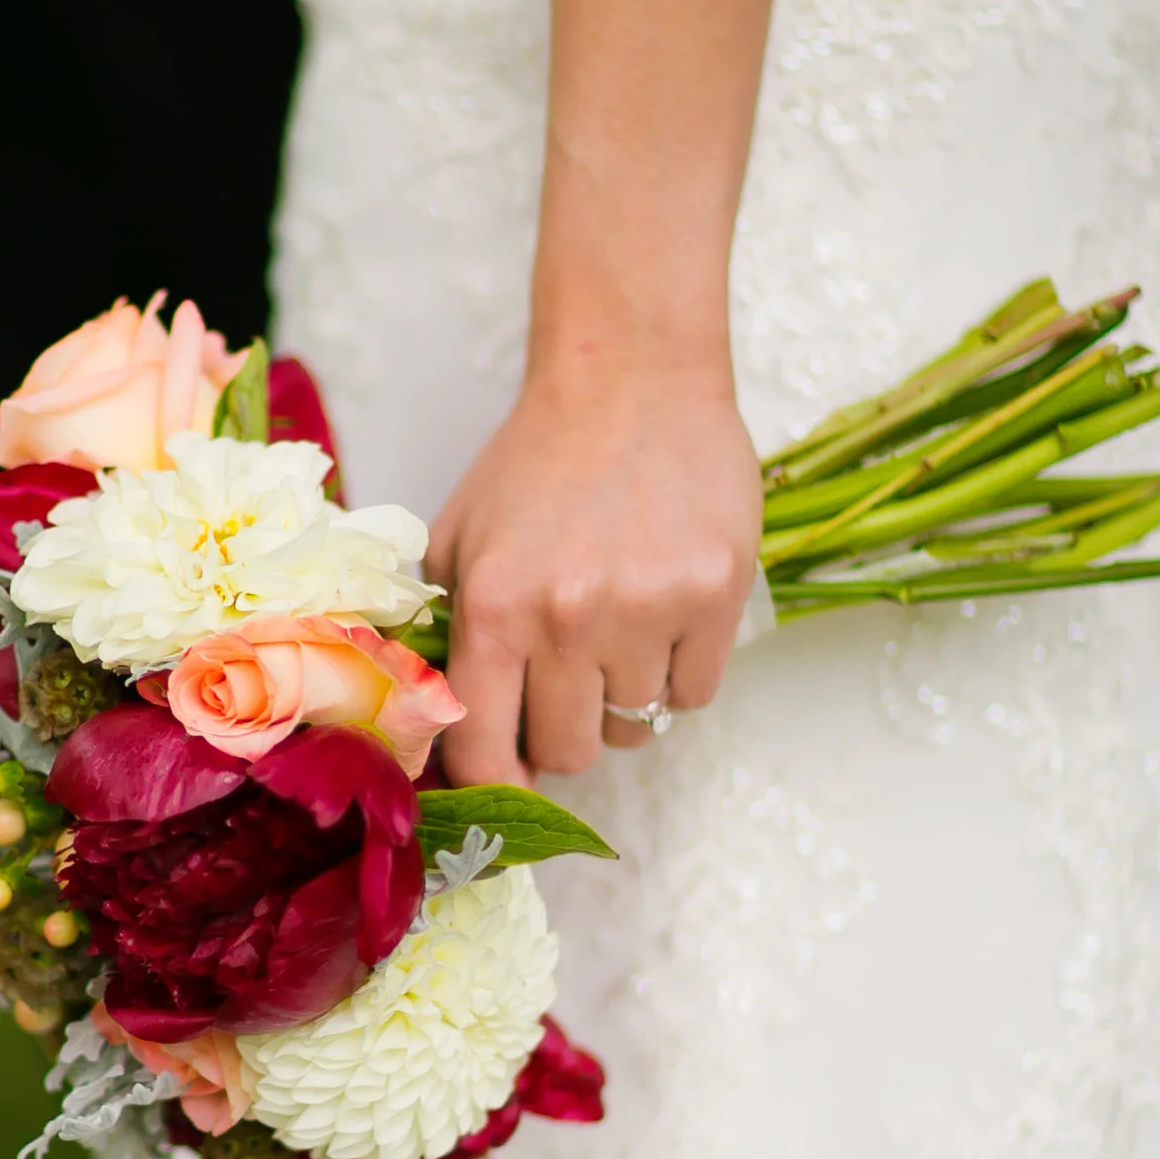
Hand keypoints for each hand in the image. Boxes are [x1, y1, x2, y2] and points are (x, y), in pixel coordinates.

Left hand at [427, 367, 761, 784]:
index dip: (492, 780)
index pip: (484, 751)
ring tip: (617, 633)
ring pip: (635, 728)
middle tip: (565, 687)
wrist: (631, 378)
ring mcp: (648, 612)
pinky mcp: (716, 598)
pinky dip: (677, 676)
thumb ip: (445, 636)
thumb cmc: (537, 462)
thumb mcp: (457, 540)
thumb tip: (442, 735)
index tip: (504, 776)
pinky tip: (661, 621)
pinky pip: (693, 696)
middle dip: (561, 735)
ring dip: (622, 700)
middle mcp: (568, 619)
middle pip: (568, 752)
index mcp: (494, 608)